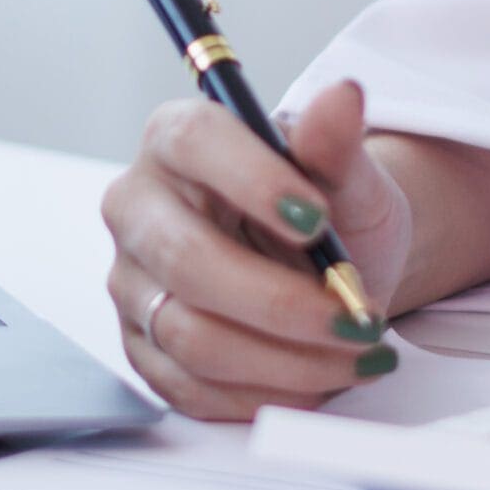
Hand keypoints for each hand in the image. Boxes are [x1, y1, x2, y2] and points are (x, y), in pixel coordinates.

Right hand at [100, 79, 409, 419]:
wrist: (325, 268)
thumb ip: (337, 144)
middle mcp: (138, 207)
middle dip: (282, 302)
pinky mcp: (143, 347)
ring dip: (286, 358)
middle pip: (187, 261)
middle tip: (356, 318)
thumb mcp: (345, 174)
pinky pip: (191, 386)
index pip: (193, 143)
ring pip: (191, 335)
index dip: (253, 181)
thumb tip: (344, 96)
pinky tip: (319, 377)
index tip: (318, 219)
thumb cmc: (325, 212)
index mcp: (175, 139)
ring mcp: (132, 283)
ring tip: (354, 350)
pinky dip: (266, 392)